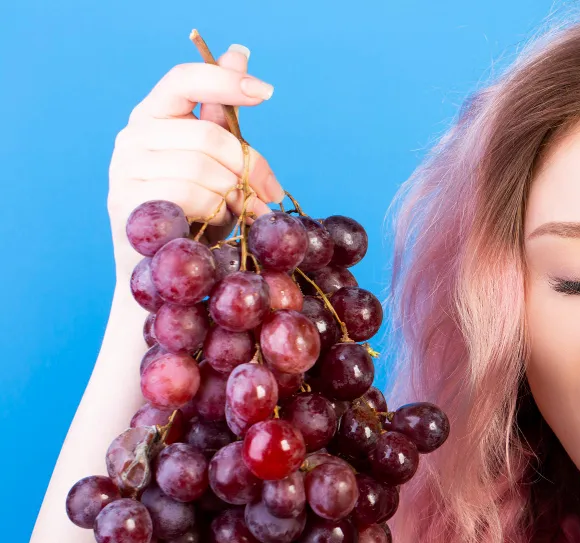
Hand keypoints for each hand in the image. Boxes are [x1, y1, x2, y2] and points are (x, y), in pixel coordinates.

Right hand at [107, 45, 284, 279]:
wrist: (169, 267)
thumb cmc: (197, 212)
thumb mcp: (218, 162)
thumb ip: (223, 113)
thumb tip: (240, 52)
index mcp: (154, 116)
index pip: (184, 79)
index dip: (226, 81)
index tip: (267, 93)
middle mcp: (132, 136)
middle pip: (210, 135)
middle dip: (250, 167)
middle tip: (269, 194)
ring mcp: (125, 169)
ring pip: (204, 168)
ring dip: (237, 196)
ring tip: (246, 214)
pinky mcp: (129, 203)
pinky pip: (191, 195)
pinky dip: (218, 212)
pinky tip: (221, 224)